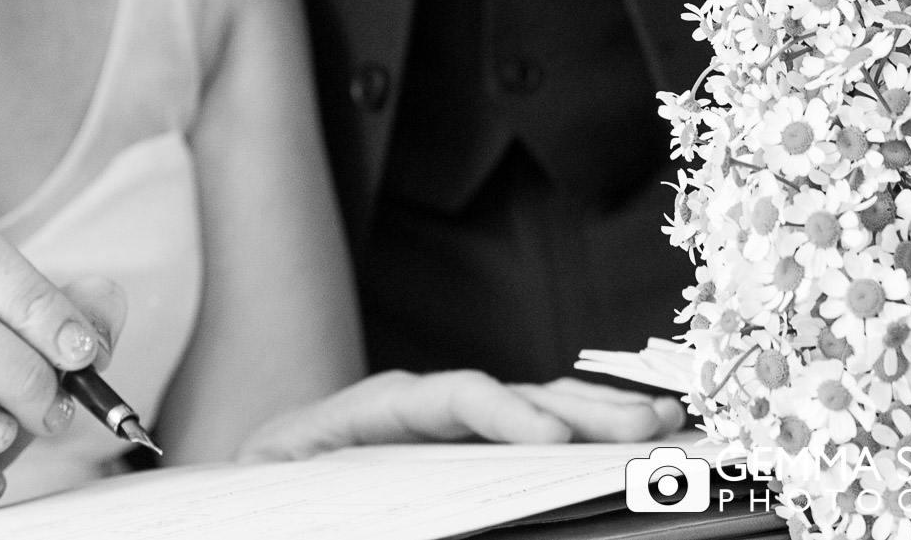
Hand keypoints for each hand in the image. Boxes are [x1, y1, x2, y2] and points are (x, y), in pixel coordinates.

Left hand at [236, 368, 680, 462]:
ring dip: (596, 413)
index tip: (552, 443)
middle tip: (645, 426)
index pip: (442, 398)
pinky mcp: (460, 451)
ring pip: (527, 408)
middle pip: (502, 394)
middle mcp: (412, 409)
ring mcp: (442, 429)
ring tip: (661, 420)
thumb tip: (371, 514)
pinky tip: (626, 431)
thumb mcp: (280, 501)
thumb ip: (327, 506)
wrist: (249, 499)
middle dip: (577, 408)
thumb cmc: (265, 502)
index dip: (501, 413)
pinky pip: (525, 434)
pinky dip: (580, 431)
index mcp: (364, 413)